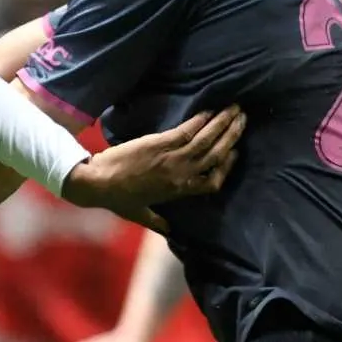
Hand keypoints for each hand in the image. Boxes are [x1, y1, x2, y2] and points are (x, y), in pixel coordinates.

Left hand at [61, 107, 244, 216]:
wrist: (98, 182)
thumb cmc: (117, 199)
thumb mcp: (140, 215)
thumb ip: (158, 222)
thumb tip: (170, 232)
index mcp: (178, 192)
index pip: (213, 182)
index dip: (228, 167)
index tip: (235, 153)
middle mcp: (180, 174)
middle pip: (215, 155)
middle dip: (232, 136)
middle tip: (243, 120)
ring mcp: (171, 158)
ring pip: (206, 140)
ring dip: (223, 123)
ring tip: (235, 109)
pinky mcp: (160, 143)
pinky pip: (187, 130)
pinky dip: (201, 120)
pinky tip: (209, 110)